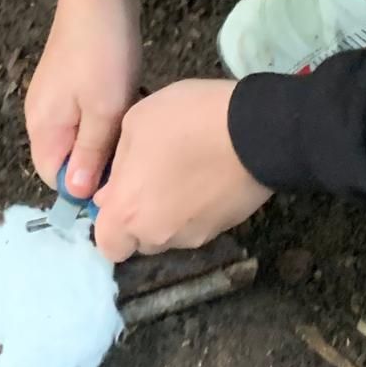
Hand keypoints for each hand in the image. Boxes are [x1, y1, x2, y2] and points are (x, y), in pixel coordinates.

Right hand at [24, 0, 140, 198]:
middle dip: (99, 162)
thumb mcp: (105, 111)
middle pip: (68, 157)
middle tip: (134, 153)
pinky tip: (132, 106)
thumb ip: (91, 155)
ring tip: (137, 129)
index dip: (85, 186)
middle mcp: (42, 115)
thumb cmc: (104, 54)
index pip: (54, 178)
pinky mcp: (73, 81)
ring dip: (109, 137)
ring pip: (82, 135)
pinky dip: (109, 115)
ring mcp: (57, 96)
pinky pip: (88, 114)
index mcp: (42, 127)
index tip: (120, 179)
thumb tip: (75, 195)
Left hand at [92, 79, 270, 262]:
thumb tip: (111, 193)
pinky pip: (197, 225)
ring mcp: (195, 235)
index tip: (119, 194)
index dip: (110, 224)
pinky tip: (205, 176)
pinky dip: (195, 209)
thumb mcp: (136, 122)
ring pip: (169, 234)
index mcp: (129, 212)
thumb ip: (117, 164)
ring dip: (168, 214)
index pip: (107, 245)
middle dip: (139, 218)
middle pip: (140, 241)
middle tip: (151, 178)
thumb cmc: (186, 120)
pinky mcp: (224, 229)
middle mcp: (160, 234)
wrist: (258, 130)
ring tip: (182, 173)